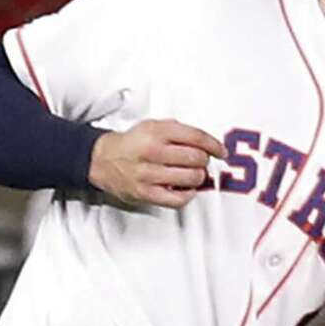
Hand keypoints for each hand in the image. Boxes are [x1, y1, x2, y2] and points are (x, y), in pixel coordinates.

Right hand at [89, 119, 224, 209]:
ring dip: (197, 178)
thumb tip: (207, 144)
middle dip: (204, 162)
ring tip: (193, 175)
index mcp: (156, 131)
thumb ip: (179, 132)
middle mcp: (152, 151)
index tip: (221, 151)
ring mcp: (149, 174)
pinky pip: (178, 199)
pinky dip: (187, 195)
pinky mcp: (146, 193)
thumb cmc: (133, 144)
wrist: (103, 160)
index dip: (214, 145)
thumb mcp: (153, 126)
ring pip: (191, 179)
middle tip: (201, 163)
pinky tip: (186, 189)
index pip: (196, 137)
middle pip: (196, 159)